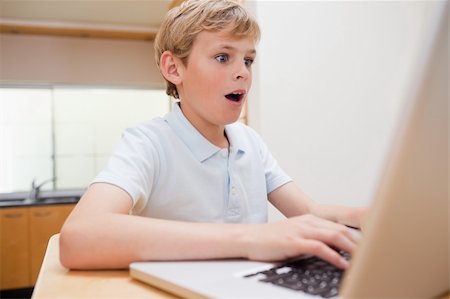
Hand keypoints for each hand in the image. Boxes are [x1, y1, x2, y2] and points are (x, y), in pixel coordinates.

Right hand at [243, 214, 359, 268]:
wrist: (249, 238)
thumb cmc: (271, 240)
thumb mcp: (295, 236)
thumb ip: (312, 239)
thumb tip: (332, 251)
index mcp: (309, 220)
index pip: (338, 226)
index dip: (356, 236)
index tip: (369, 245)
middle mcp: (308, 222)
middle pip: (340, 230)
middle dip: (359, 242)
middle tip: (372, 253)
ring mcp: (301, 230)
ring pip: (334, 236)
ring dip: (351, 248)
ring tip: (363, 259)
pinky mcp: (295, 241)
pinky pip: (319, 248)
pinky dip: (334, 256)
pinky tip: (342, 264)